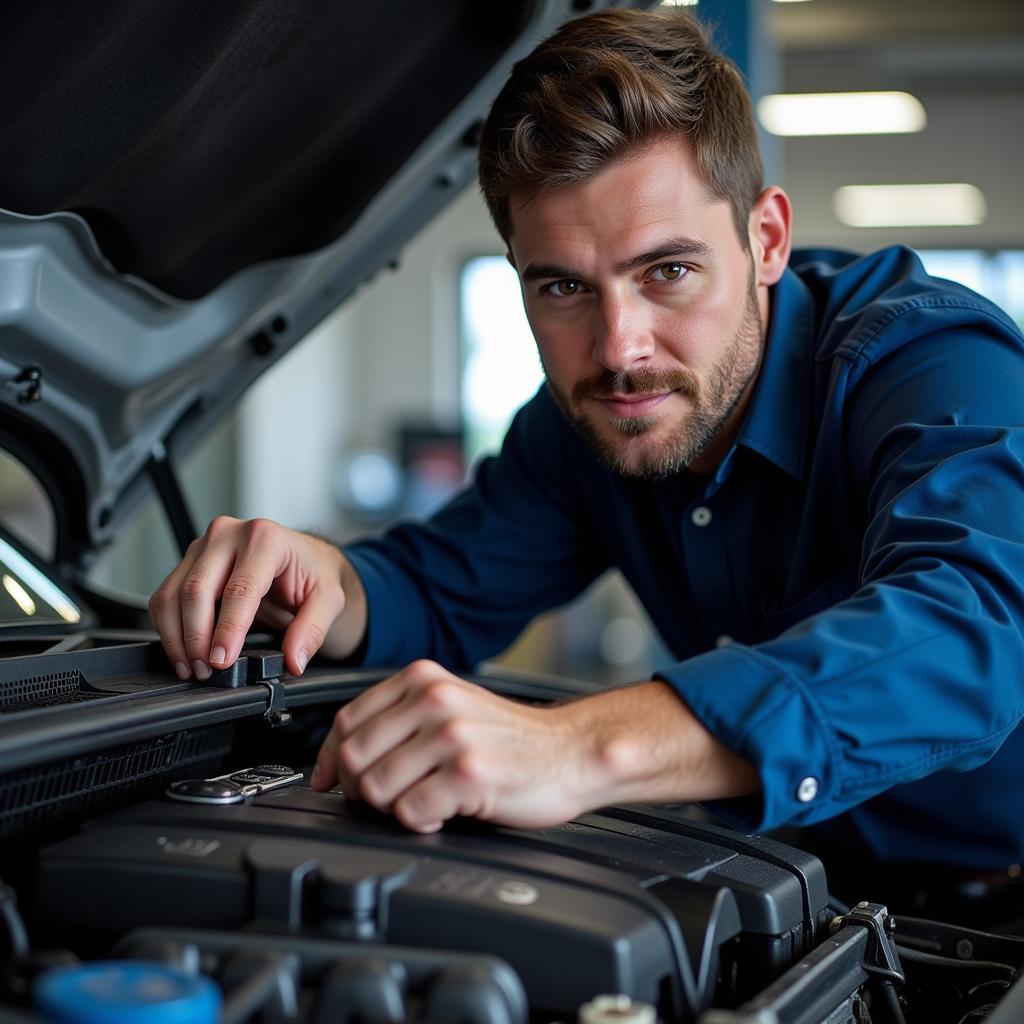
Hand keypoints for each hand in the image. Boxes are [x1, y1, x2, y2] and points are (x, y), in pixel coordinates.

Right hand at [148, 516, 365, 680]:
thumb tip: (293, 659)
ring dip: (176, 637)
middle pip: (197, 590)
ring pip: (173, 593)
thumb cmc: (313, 573)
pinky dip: (168, 628)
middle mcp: (230, 534)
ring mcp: (205, 545)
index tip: (221, 660)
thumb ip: (313, 630)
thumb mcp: (329, 599)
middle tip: (206, 670)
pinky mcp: (190, 560)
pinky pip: (165, 596)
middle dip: (197, 637)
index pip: (239, 589)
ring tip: (192, 668)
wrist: (303, 557)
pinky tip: (182, 652)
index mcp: (266, 539)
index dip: (227, 629)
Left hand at [311, 661, 761, 832]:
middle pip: (352, 758)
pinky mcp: (468, 773)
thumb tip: (333, 763)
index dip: (331, 759)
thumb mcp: (449, 707)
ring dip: (393, 809)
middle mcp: (434, 699)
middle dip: (361, 790)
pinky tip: (444, 813)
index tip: (333, 781)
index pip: (346, 721)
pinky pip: (410, 814)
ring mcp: (451, 735)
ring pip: (375, 790)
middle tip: (390, 799)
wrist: (570, 752)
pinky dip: (421, 823)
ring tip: (425, 802)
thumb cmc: (509, 739)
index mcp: (422, 679)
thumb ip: (397, 721)